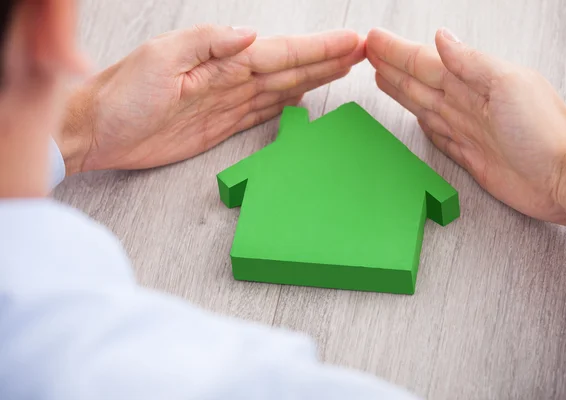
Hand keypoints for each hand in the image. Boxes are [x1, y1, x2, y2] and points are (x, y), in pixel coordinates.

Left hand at [60, 25, 363, 173]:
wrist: (97, 130)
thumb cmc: (121, 93)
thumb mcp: (160, 58)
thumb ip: (207, 43)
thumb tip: (251, 35)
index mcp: (219, 58)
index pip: (279, 51)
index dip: (316, 49)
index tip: (349, 43)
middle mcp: (229, 79)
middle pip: (288, 67)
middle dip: (324, 59)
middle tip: (359, 53)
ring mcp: (227, 104)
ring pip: (280, 89)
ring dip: (312, 78)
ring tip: (341, 70)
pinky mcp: (220, 128)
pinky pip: (261, 113)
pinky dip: (284, 104)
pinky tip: (300, 97)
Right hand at [366, 27, 565, 237]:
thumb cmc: (546, 132)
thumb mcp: (508, 85)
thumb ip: (472, 63)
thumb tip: (443, 38)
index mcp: (476, 82)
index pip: (426, 62)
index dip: (398, 52)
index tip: (374, 40)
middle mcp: (469, 104)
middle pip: (420, 81)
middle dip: (394, 67)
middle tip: (370, 55)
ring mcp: (468, 130)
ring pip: (424, 106)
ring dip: (402, 91)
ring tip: (382, 78)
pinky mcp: (470, 157)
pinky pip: (438, 136)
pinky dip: (423, 125)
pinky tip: (416, 118)